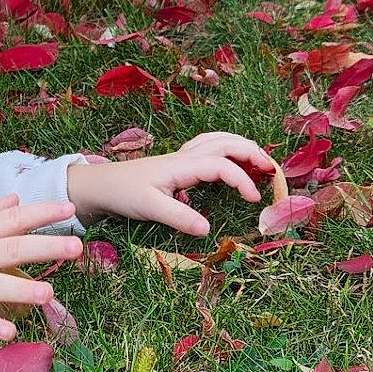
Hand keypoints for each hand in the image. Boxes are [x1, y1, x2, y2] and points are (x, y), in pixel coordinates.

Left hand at [65, 132, 277, 237]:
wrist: (100, 185)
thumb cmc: (123, 194)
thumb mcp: (150, 208)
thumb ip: (179, 218)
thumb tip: (208, 230)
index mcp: (181, 165)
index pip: (221, 166)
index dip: (241, 180)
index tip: (254, 200)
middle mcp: (184, 157)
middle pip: (225, 143)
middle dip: (251, 152)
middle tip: (272, 170)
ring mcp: (181, 158)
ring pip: (217, 141)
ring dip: (240, 147)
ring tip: (261, 162)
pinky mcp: (178, 164)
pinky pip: (209, 148)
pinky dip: (227, 150)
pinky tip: (233, 162)